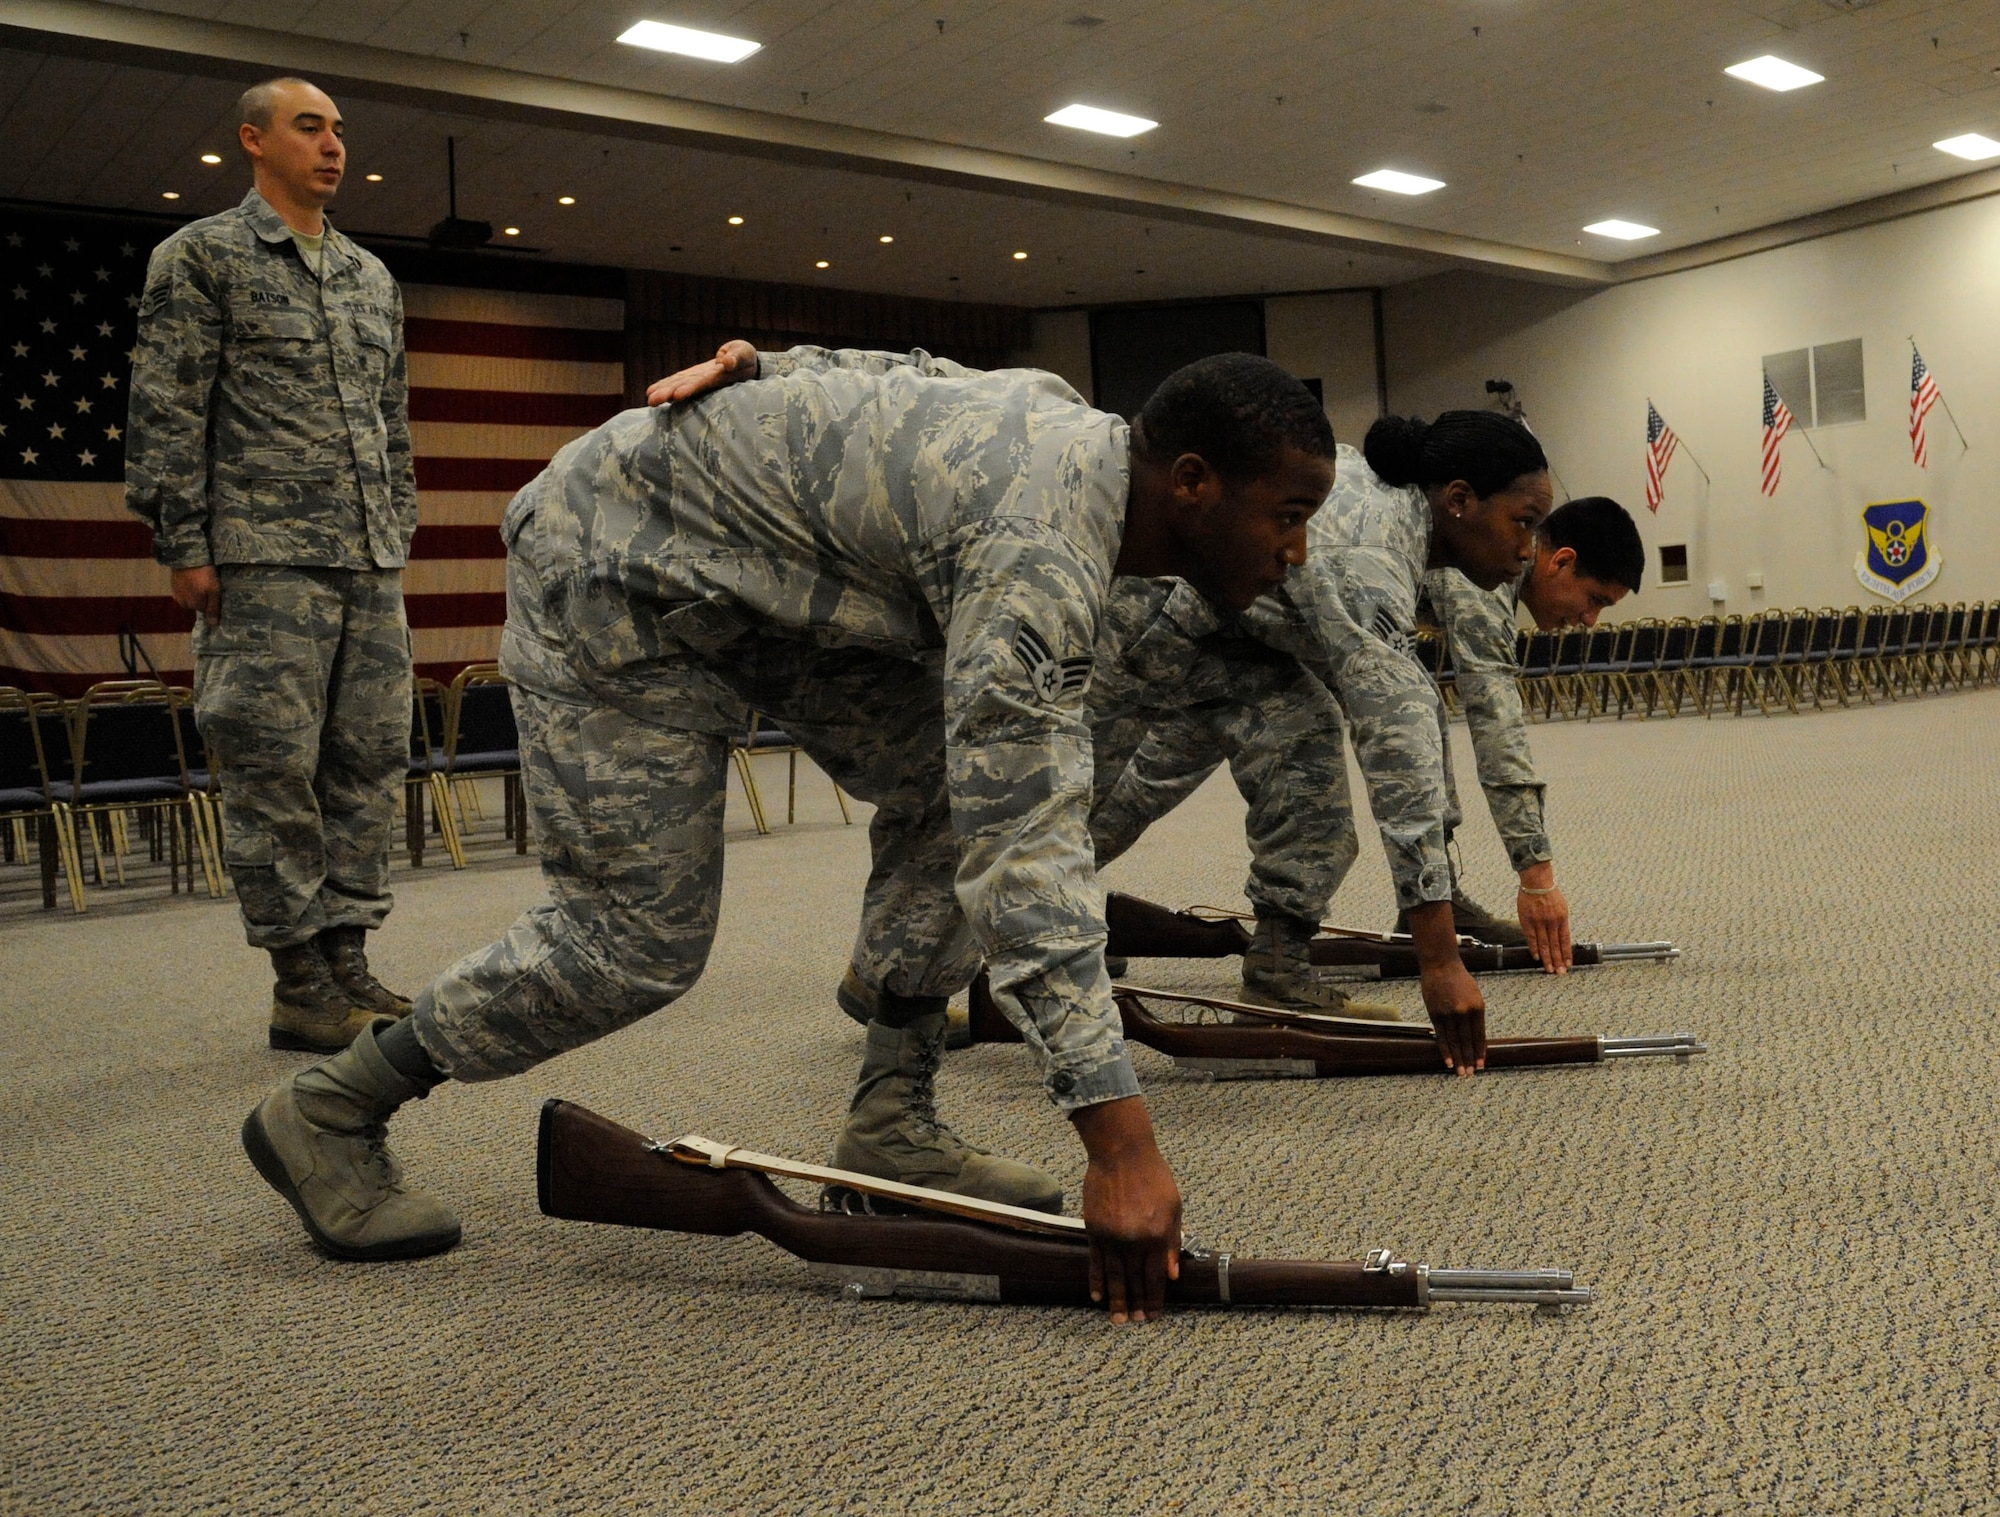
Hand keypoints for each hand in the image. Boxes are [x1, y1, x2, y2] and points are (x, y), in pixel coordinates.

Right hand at [171, 565, 220, 628]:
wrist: (186, 556)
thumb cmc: (203, 574)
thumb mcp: (213, 591)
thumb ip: (213, 609)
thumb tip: (214, 626)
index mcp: (193, 605)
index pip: (205, 610)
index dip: (212, 602)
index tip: (216, 592)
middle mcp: (183, 603)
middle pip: (197, 605)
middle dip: (204, 597)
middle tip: (208, 584)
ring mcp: (176, 594)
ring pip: (190, 597)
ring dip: (196, 591)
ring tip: (201, 580)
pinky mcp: (174, 585)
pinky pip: (184, 590)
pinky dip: (189, 585)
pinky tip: (193, 578)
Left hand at [645, 340, 758, 406]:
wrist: (743, 364)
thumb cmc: (745, 357)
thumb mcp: (744, 353)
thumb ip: (736, 357)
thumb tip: (726, 362)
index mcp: (719, 377)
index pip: (704, 383)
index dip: (691, 388)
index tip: (677, 395)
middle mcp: (706, 382)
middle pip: (686, 387)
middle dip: (669, 393)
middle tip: (652, 401)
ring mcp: (697, 380)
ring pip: (678, 385)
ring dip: (664, 392)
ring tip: (649, 400)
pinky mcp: (692, 377)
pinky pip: (676, 381)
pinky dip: (664, 385)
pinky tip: (650, 391)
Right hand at [1070, 1096, 1182, 1323]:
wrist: (1121, 1153)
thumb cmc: (1153, 1176)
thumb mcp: (1174, 1206)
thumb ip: (1173, 1241)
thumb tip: (1173, 1274)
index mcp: (1158, 1235)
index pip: (1157, 1277)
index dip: (1156, 1298)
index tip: (1154, 1316)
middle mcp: (1135, 1241)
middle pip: (1135, 1281)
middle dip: (1137, 1304)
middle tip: (1135, 1323)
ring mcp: (1112, 1237)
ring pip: (1114, 1277)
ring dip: (1116, 1300)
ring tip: (1117, 1319)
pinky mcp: (1094, 1230)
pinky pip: (1095, 1262)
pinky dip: (1096, 1281)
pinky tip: (1096, 1296)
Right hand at [1421, 959, 1487, 1075]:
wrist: (1441, 965)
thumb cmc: (1460, 979)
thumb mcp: (1474, 995)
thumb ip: (1475, 1015)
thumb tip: (1475, 1038)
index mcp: (1477, 1007)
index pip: (1479, 1035)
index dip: (1480, 1051)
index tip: (1481, 1065)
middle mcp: (1463, 1012)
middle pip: (1467, 1041)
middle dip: (1469, 1059)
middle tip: (1470, 1074)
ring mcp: (1448, 1014)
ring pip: (1454, 1042)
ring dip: (1458, 1059)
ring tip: (1461, 1073)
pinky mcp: (1435, 1014)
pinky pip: (1441, 1036)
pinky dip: (1445, 1050)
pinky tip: (1448, 1062)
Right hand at [1516, 863, 1571, 973]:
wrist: (1536, 882)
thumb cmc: (1549, 893)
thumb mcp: (1562, 907)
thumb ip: (1561, 922)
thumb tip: (1562, 937)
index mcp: (1562, 919)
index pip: (1566, 941)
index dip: (1566, 954)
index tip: (1568, 965)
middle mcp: (1552, 922)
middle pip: (1556, 945)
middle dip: (1558, 960)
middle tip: (1560, 973)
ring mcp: (1539, 922)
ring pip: (1544, 944)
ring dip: (1547, 958)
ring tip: (1549, 969)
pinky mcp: (1527, 921)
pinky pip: (1531, 938)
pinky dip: (1534, 948)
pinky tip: (1537, 957)